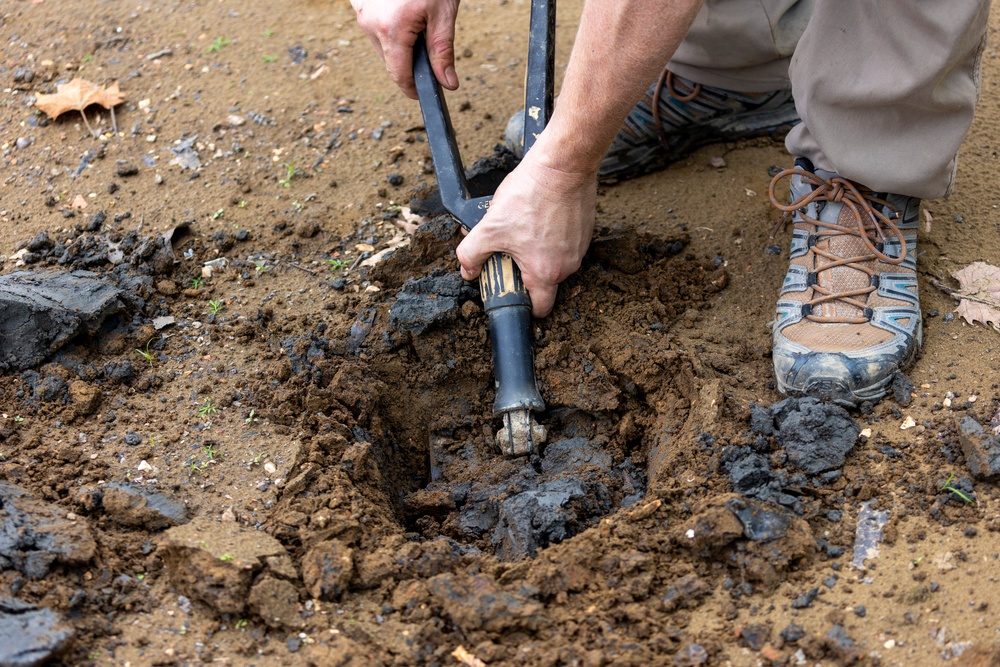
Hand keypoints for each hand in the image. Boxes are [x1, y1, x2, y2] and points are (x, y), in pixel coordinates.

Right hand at [351, 0, 459, 98]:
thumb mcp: (443, 13)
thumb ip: (442, 51)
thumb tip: (448, 83)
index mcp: (391, 30)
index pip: (399, 76)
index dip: (413, 89)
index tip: (423, 93)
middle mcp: (370, 24)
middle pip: (390, 61)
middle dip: (409, 60)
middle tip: (428, 39)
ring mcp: (361, 13)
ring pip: (381, 45)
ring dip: (398, 42)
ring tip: (415, 18)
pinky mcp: (358, 4)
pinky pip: (374, 26)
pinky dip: (388, 26)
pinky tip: (401, 10)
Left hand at [456, 139, 596, 317]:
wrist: (562, 166)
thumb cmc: (530, 195)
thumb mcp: (490, 227)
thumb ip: (471, 254)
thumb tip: (467, 271)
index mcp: (546, 273)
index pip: (539, 309)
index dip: (522, 304)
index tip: (510, 289)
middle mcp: (568, 267)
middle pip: (544, 283)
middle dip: (525, 272)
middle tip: (509, 250)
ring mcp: (579, 249)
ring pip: (554, 262)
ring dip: (537, 252)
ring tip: (522, 228)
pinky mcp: (584, 232)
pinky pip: (564, 244)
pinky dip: (551, 237)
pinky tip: (538, 217)